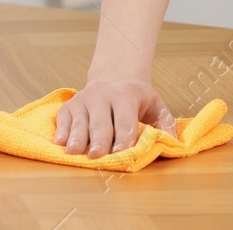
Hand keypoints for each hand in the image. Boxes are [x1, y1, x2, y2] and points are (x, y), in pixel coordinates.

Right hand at [54, 77, 177, 157]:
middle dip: (100, 140)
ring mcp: (83, 99)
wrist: (114, 76)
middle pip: (101, 122)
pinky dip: (62, 131)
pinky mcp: (68, 106)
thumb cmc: (136, 98)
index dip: (124, 136)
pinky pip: (63, 119)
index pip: (125, 119)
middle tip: (97, 156)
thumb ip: (166, 124)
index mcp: (125, 94)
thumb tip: (171, 141)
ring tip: (75, 152)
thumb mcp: (156, 105)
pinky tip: (61, 142)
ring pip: (80, 121)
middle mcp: (102, 94)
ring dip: (77, 138)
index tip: (121, 152)